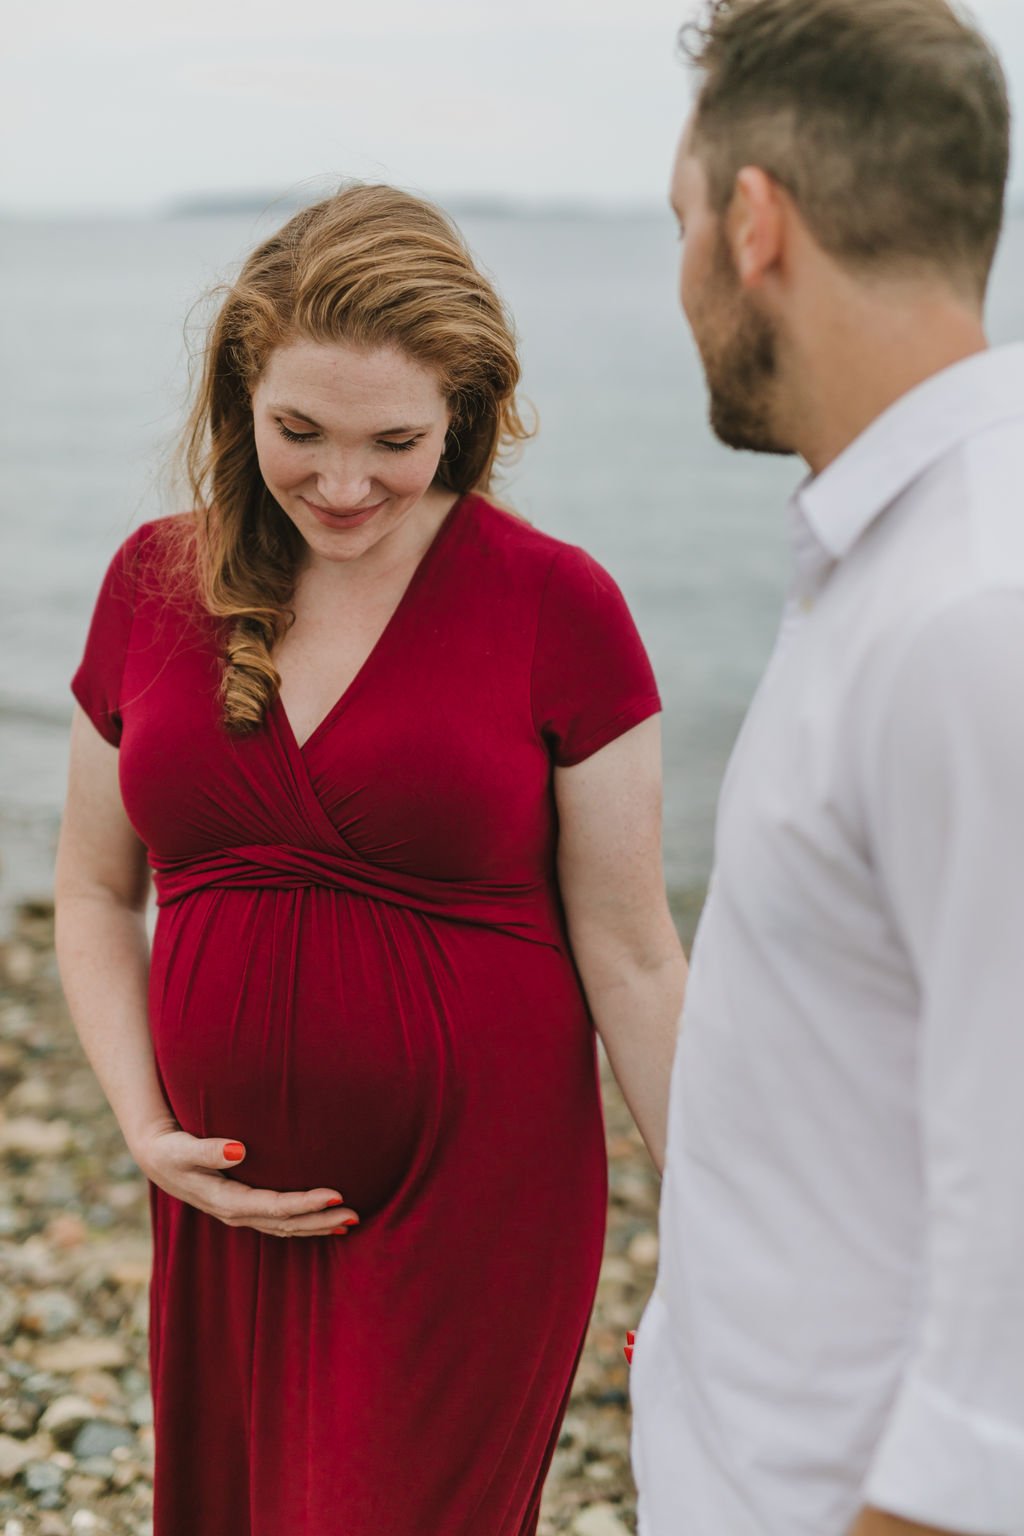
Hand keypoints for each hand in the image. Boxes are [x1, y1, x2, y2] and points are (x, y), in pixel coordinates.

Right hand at [129, 1120, 360, 1237]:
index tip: (336, 1195)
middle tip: (355, 1214)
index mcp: (225, 1201)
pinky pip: (280, 1222)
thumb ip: (207, 1150)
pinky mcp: (244, 1208)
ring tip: (351, 1221)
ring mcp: (241, 1214)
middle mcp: (236, 1214)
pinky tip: (327, 1220)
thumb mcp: (181, 1149)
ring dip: (318, 1225)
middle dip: (321, 1221)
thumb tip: (238, 1150)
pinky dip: (305, 1223)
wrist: (156, 1157)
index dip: (306, 1204)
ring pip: (286, 1227)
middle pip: (286, 1224)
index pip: (274, 1207)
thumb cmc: (170, 1148)